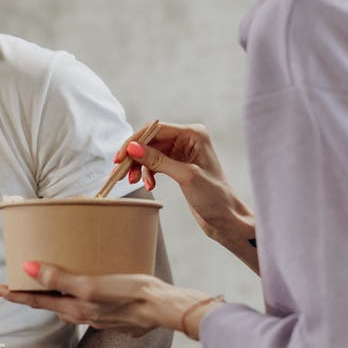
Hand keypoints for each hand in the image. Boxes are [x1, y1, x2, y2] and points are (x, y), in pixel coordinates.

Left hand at [0, 263, 178, 336]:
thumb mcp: (91, 284)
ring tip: (54, 280)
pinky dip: (81, 295)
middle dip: (35, 293)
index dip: (14, 294)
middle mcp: (83, 316)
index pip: (35, 301)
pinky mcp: (113, 314)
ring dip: (59, 294)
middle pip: (51, 304)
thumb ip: (60, 278)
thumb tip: (29, 268)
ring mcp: (99, 318)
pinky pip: (89, 305)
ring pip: (70, 306)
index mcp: (74, 309)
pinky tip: (89, 286)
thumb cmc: (129, 294)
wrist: (162, 308)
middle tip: (22, 281)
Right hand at [114, 121, 255, 248]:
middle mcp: (188, 139)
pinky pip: (155, 163)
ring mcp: (182, 152)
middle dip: (135, 156)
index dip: (135, 141)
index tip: (121, 156)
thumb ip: (158, 160)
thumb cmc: (214, 197)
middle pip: (150, 140)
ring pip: (150, 153)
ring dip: (140, 166)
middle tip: (121, 171)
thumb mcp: (185, 176)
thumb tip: (132, 148)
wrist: (226, 218)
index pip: (156, 129)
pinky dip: (148, 173)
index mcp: (193, 134)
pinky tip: (149, 185)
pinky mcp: (178, 165)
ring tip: (133, 181)